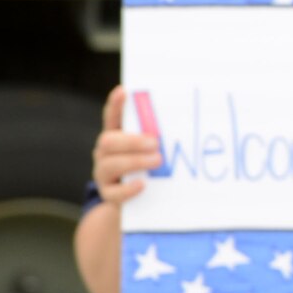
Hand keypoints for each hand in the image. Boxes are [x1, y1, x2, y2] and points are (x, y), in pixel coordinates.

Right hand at [92, 86, 160, 204]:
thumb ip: (159, 139)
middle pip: (108, 141)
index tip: (124, 91)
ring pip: (109, 164)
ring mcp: (103, 173)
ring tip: (157, 160)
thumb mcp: (153, 151)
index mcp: (116, 137)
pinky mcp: (108, 194)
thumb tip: (188, 124)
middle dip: (132, 141)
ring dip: (134, 161)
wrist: (139, 201)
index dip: (116, 105)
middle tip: (155, 142)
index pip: (112, 117)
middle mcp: (105, 153)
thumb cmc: (150, 170)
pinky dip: (128, 188)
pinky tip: (143, 184)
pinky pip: (114, 192)